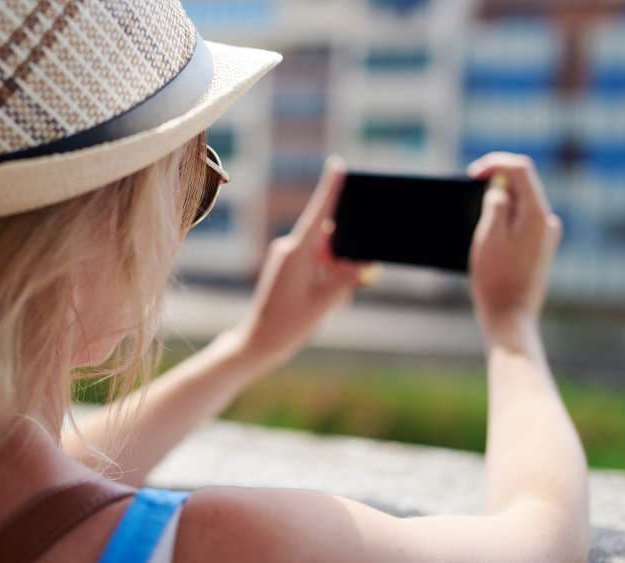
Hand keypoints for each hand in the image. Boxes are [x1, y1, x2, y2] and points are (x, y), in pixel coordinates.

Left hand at [231, 156, 373, 372]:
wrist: (258, 342)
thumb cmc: (289, 324)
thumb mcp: (326, 301)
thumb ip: (348, 277)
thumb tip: (366, 261)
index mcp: (296, 251)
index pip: (319, 213)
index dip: (331, 188)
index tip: (338, 165)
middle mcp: (288, 248)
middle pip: (328, 237)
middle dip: (344, 255)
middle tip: (350, 283)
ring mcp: (285, 257)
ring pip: (323, 253)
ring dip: (335, 270)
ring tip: (331, 300)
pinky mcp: (285, 267)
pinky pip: (313, 262)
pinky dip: (326, 275)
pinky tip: (324, 298)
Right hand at [468, 153, 562, 340]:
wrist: (510, 316)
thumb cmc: (496, 278)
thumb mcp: (488, 236)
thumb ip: (495, 204)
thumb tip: (499, 187)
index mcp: (536, 214)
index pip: (521, 169)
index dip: (495, 163)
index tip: (472, 174)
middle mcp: (546, 221)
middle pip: (522, 185)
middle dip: (495, 184)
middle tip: (470, 196)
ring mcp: (545, 235)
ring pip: (520, 204)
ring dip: (498, 203)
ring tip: (477, 224)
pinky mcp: (539, 248)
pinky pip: (520, 222)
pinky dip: (503, 219)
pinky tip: (487, 238)